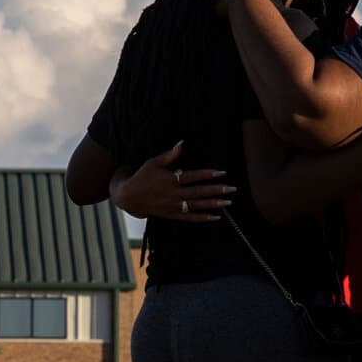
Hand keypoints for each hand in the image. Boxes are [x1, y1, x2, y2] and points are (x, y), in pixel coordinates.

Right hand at [109, 141, 234, 222]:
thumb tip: (182, 142)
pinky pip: (189, 218)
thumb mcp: (153, 162)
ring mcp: (173, 206)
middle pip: (199, 192)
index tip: (222, 172)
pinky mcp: (171, 215)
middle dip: (216, 190)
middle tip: (232, 189)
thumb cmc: (142, 176)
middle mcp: (173, 194)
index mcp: (170, 180)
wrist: (128, 197)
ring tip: (228, 203)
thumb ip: (170, 155)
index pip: (193, 177)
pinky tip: (216, 217)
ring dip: (213, 204)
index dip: (208, 174)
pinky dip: (203, 218)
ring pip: (197, 206)